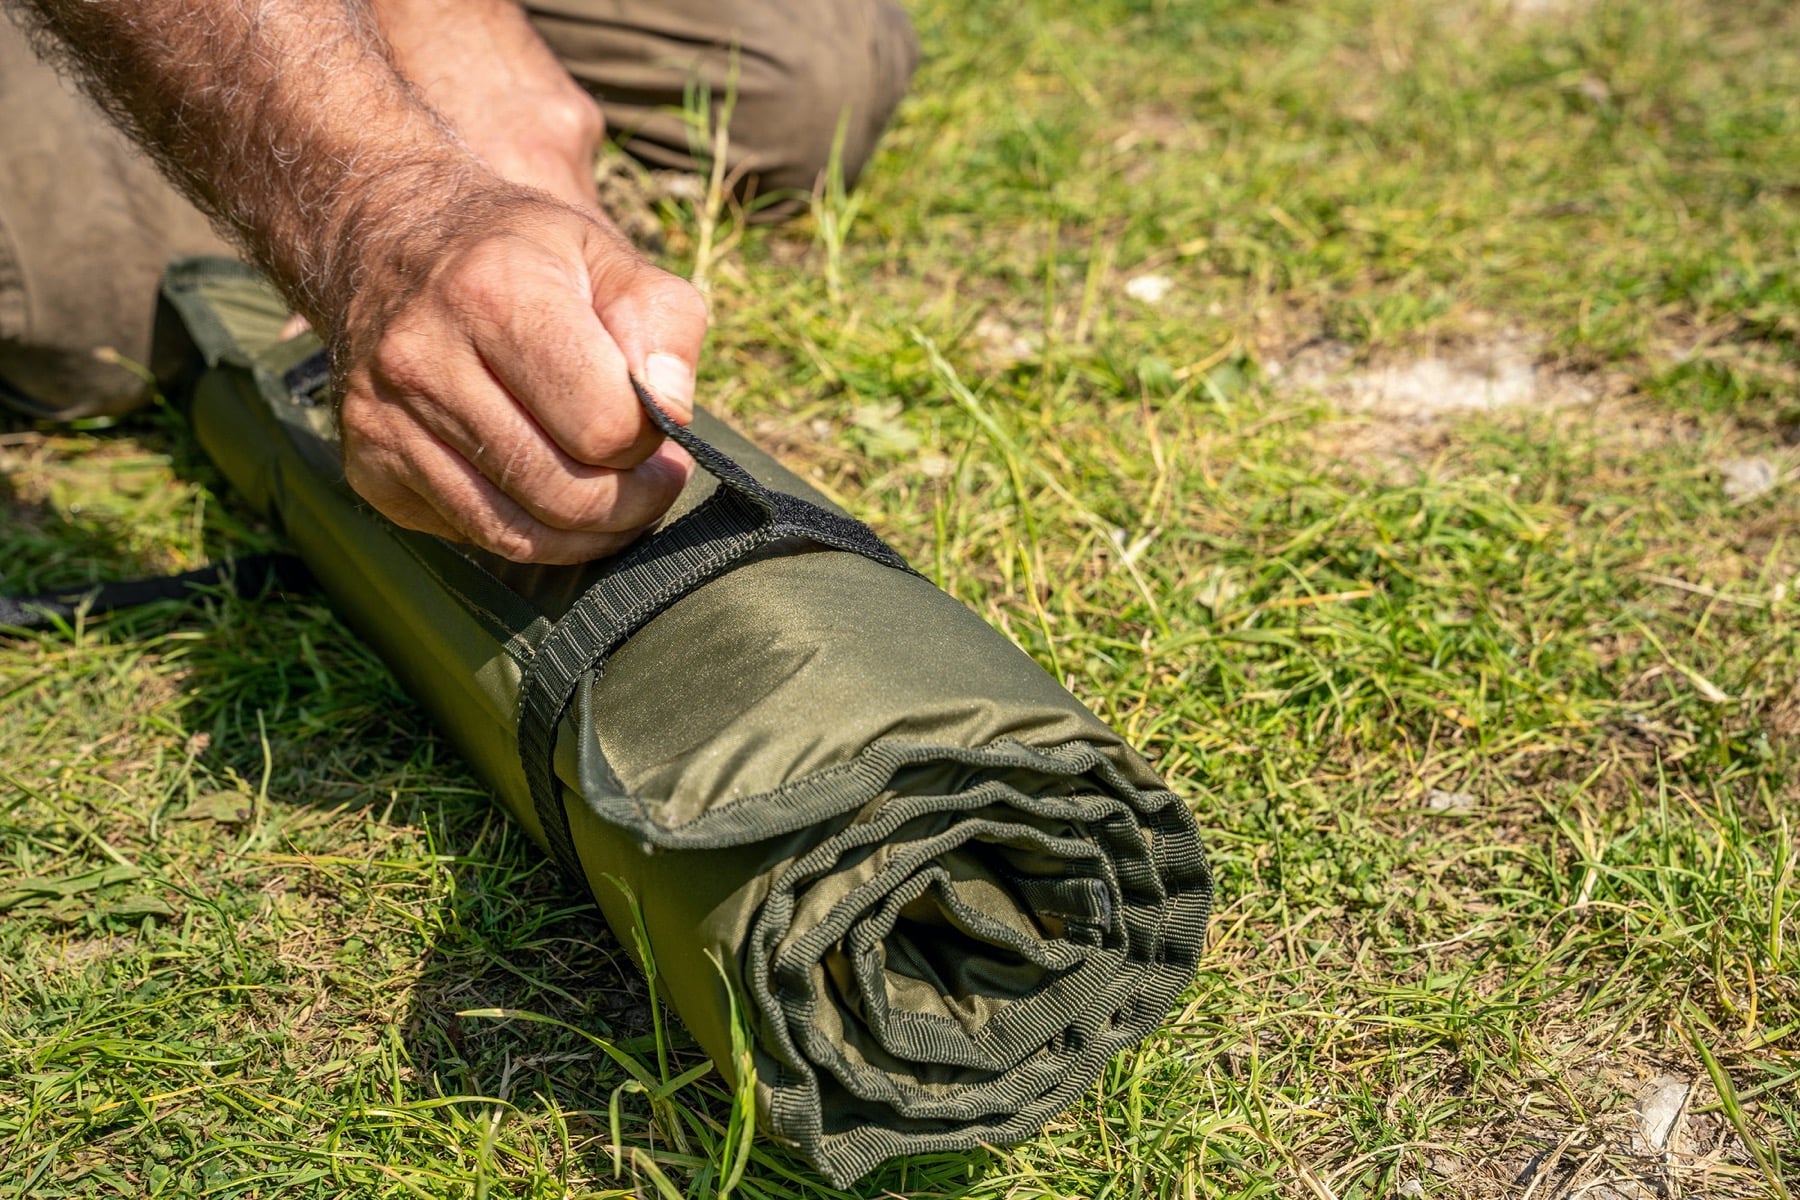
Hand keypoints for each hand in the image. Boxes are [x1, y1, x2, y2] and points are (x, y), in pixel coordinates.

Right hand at [334, 189, 706, 563]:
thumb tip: (672, 411)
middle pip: (566, 494)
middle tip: (652, 475)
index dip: (649, 436)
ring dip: (590, 533)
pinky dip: (531, 533)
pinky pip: (475, 538)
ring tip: (616, 495)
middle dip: (631, 499)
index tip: (656, 422)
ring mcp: (386, 421)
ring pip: (520, 535)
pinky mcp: (372, 469)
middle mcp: (423, 358)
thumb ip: (662, 321)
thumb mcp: (604, 252)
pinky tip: (547, 490)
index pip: (603, 424)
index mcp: (492, 291)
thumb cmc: (520, 256)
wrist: (393, 245)